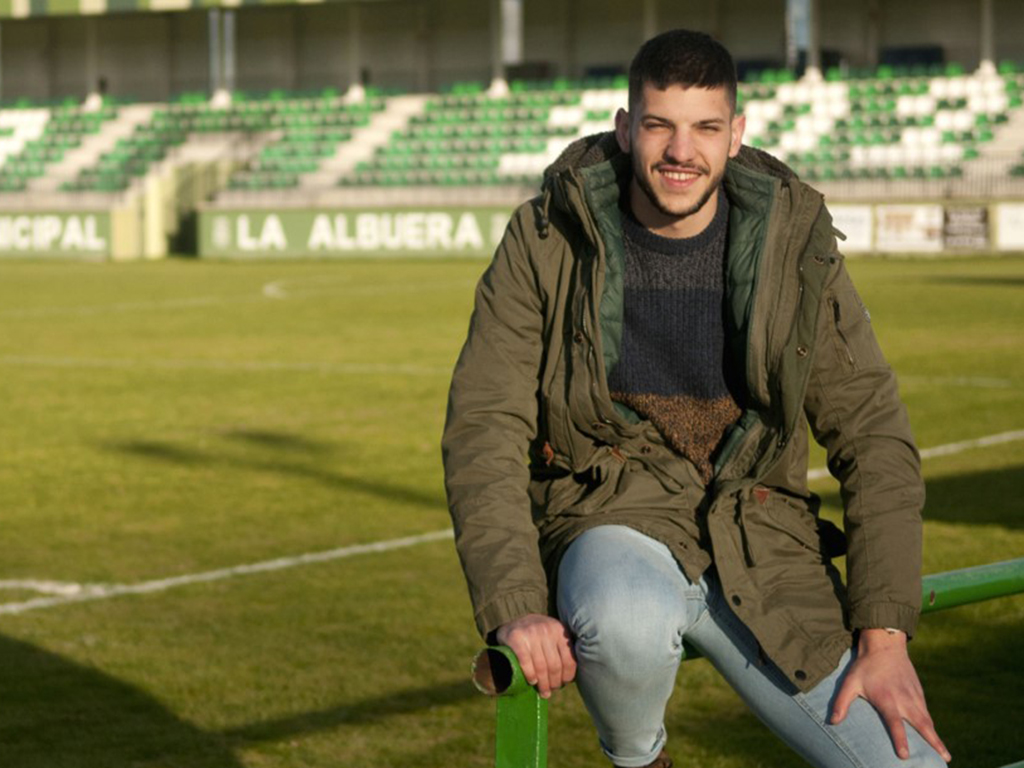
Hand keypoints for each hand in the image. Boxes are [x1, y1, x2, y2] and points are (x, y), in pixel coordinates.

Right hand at [496, 613, 575, 698]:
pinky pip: (526, 663)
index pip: (568, 659)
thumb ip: (561, 650)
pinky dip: (530, 675)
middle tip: (551, 691)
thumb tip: (569, 678)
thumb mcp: (552, 635)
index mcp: (559, 630)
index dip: (567, 676)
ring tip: (543, 692)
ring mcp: (531, 633)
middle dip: (554, 683)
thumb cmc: (536, 635)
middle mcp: (547, 630)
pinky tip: (532, 681)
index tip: (563, 684)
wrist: (512, 622)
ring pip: (541, 667)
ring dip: (543, 684)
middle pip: (554, 665)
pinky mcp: (516, 638)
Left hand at [831, 629, 950, 762]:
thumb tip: (832, 722)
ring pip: (927, 720)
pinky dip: (931, 725)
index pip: (894, 723)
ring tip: (945, 755)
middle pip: (921, 724)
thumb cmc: (864, 666)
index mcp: (887, 698)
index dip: (900, 739)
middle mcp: (904, 699)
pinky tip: (934, 736)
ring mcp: (914, 695)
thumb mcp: (849, 682)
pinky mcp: (919, 692)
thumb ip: (841, 702)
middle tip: (944, 759)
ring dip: (936, 737)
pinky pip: (926, 712)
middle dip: (933, 742)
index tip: (904, 755)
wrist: (884, 644)